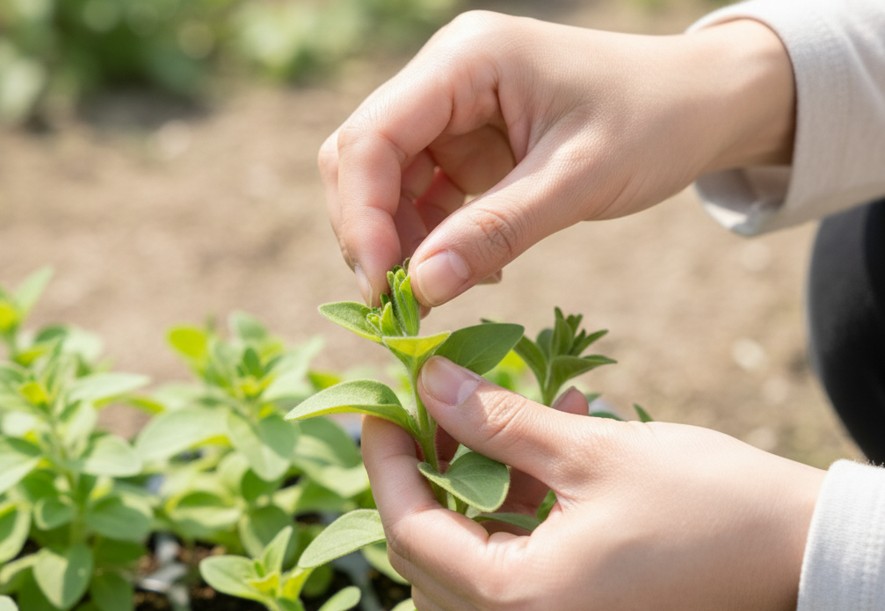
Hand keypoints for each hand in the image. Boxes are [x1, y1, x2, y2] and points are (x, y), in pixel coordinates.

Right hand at [320, 12, 794, 305]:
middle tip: (403, 302)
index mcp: (466, 60)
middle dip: (373, 232)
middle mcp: (446, 77)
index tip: (382, 288)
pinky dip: (433, 240)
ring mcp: (454, 110)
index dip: (362, 215)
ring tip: (438, 294)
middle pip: (364, 158)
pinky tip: (467, 270)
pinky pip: (425, 196)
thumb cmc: (655, 121)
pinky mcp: (469, 144)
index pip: (372, 136)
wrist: (703, 104)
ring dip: (401, 243)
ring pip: (387, 183)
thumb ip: (495, 232)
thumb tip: (420, 289)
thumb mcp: (577, 180)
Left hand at [361, 357, 822, 609]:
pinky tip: (542, 448)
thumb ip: (497, 420)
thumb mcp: (589, 453)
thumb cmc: (706, 506)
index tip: (381, 407)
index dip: (387, 463)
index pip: (410, 531)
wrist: (801, 554)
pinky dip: (515, 507)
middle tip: (429, 409)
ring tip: (497, 420)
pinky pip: (516, 563)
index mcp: (520, 604)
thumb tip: (429, 380)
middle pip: (430, 553)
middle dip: (423, 474)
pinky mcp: (576, 610)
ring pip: (470, 558)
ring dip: (473, 487)